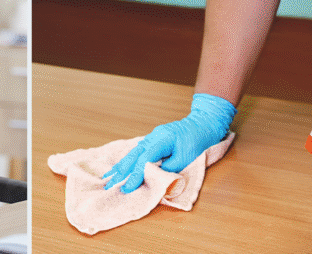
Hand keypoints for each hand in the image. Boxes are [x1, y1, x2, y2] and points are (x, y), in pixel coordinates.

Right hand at [103, 93, 235, 192]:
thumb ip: (169, 167)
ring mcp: (152, 138)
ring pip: (133, 153)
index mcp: (161, 139)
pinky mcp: (153, 141)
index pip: (144, 159)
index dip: (135, 174)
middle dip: (120, 171)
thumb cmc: (197, 140)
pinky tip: (120, 167)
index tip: (127, 187)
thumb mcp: (186, 157)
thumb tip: (155, 176)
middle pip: (133, 155)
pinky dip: (128, 160)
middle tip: (109, 184)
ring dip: (121, 166)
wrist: (202, 124)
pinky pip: (137, 152)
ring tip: (108, 177)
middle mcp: (153, 137)